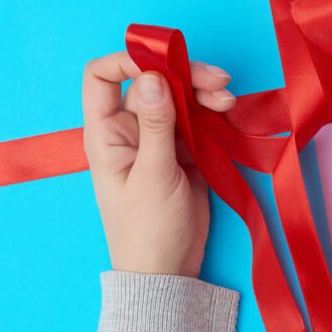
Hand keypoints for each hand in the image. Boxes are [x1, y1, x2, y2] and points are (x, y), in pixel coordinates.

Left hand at [81, 53, 236, 275]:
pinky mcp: (185, 150)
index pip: (103, 77)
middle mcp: (131, 129)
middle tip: (218, 81)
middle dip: (185, 75)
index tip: (163, 62)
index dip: (128, 60)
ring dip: (205, 93)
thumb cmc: (147, 230)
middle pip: (154, 81)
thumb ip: (156, 125)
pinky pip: (198, 119)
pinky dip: (214, 113)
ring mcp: (159, 138)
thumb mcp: (152, 175)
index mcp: (107, 133)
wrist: (169, 271)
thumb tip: (154, 77)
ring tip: (228, 101)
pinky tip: (228, 113)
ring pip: (180, 97)